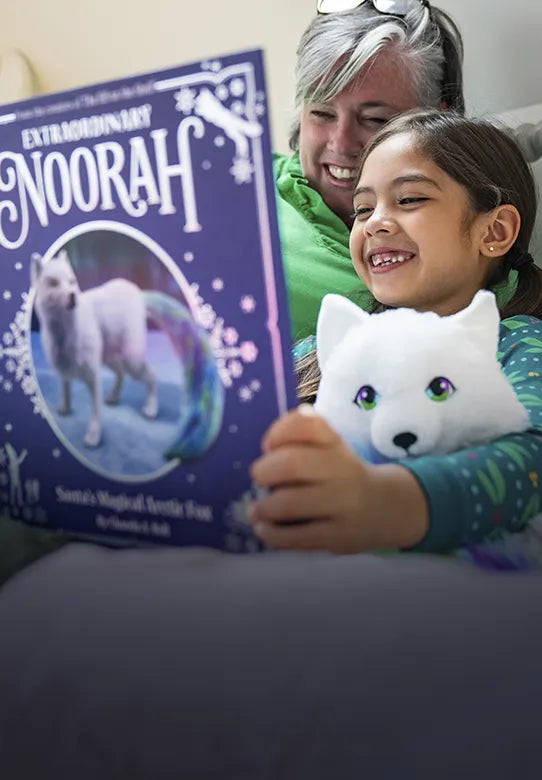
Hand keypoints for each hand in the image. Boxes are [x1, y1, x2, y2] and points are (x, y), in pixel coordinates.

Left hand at [248, 405, 428, 552]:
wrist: (386, 509)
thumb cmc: (341, 475)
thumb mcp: (329, 449)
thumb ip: (297, 442)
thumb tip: (266, 457)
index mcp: (335, 443)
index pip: (307, 424)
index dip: (278, 432)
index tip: (269, 446)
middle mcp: (342, 470)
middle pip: (291, 464)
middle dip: (263, 472)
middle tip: (259, 479)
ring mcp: (342, 505)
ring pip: (289, 503)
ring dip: (262, 508)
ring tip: (257, 510)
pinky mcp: (339, 537)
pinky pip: (296, 537)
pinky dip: (270, 534)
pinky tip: (264, 529)